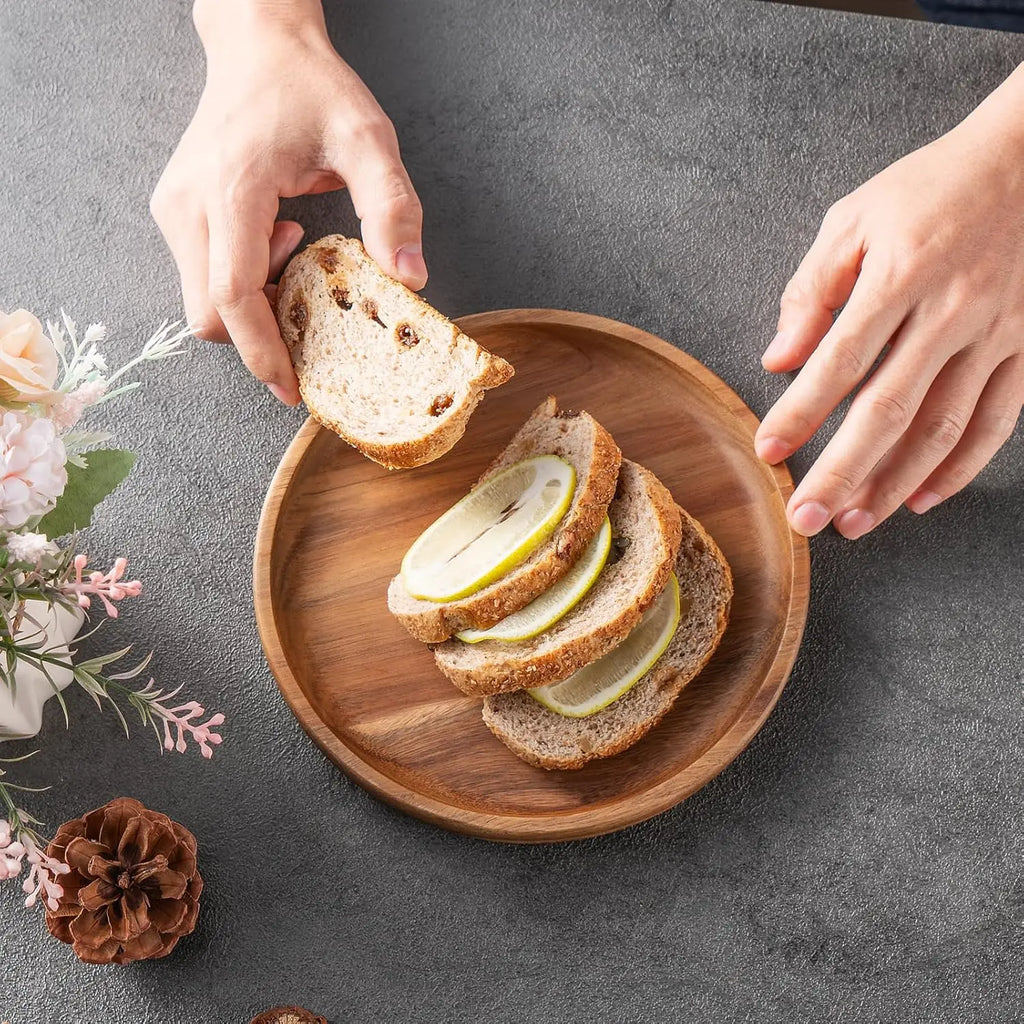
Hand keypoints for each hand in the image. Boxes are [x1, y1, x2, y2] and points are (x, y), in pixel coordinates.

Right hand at [151, 0, 425, 403]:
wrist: (258, 45)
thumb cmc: (310, 88)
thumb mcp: (368, 138)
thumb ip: (392, 206)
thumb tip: (409, 277)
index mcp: (232, 189)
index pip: (233, 294)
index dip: (261, 351)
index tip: (292, 387)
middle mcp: (189, 205)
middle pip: (210, 314)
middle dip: (259, 334)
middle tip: (307, 305)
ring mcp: (174, 210)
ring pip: (203, 301)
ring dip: (253, 304)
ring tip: (294, 248)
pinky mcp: (174, 212)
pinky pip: (202, 277)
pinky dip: (241, 282)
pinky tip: (275, 238)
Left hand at [756, 65, 1023, 538]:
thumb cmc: (931, 190)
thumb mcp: (855, 219)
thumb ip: (812, 290)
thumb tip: (778, 358)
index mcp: (900, 275)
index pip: (839, 360)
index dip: (800, 412)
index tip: (768, 450)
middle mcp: (951, 312)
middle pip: (889, 410)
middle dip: (842, 472)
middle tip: (806, 519)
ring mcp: (996, 334)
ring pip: (943, 427)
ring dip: (895, 483)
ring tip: (854, 522)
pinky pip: (997, 421)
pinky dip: (960, 467)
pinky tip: (922, 498)